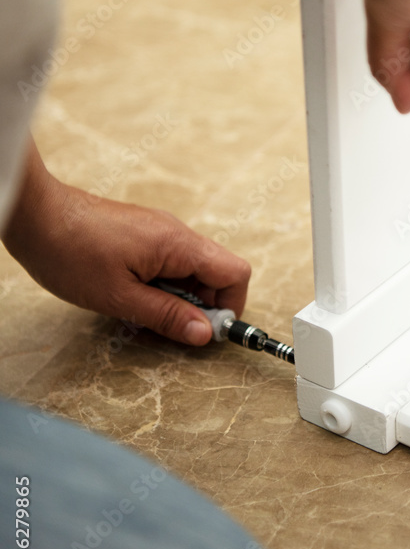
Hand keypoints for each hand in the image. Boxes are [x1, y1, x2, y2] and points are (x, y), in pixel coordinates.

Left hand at [2, 142, 250, 344]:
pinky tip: (133, 295)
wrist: (35, 214)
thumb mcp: (120, 297)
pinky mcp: (144, 234)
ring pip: (192, 270)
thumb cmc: (70, 252)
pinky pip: (170, 262)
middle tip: (170, 327)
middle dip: (203, 306)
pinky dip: (163, 284)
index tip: (206, 331)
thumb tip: (204, 333)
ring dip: (180, 297)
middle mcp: (176, 232)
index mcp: (178, 244)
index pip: (235, 273)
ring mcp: (160, 231)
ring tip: (144, 310)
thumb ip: (167, 315)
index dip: (230, 306)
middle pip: (216, 273)